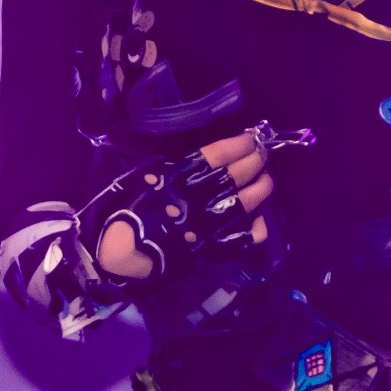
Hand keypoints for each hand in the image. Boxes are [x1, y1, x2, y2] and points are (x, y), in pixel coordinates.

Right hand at [81, 128, 277, 287]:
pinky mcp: (217, 247)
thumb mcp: (146, 174)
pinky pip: (249, 235)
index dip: (240, 143)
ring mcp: (212, 223)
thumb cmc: (128, 209)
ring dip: (263, 186)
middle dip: (257, 159)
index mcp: (181, 176)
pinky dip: (258, 225)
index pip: (219, 154)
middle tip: (262, 153)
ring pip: (250, 200)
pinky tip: (258, 218)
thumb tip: (204, 154)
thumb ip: (175, 163)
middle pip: (240, 173)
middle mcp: (201, 197)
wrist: (125, 253)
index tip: (251, 137)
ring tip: (265, 179)